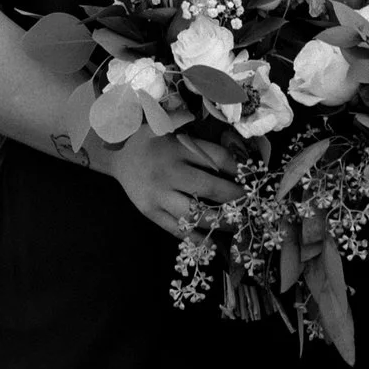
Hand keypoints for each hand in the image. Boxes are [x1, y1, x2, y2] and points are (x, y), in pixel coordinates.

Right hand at [94, 129, 239, 237]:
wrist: (114, 155)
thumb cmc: (147, 139)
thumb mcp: (165, 125)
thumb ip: (187, 126)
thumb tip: (214, 128)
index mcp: (177, 147)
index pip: (216, 159)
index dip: (239, 169)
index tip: (253, 177)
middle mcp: (169, 172)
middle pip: (210, 189)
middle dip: (236, 198)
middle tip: (253, 204)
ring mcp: (158, 194)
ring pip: (195, 214)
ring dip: (220, 221)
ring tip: (239, 224)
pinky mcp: (150, 211)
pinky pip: (176, 229)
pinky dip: (196, 237)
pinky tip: (213, 243)